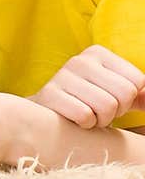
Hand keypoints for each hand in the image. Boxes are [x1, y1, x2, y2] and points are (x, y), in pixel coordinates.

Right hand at [29, 45, 144, 128]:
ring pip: (107, 107)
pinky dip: (85, 125)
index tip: (111, 100)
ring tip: (88, 115)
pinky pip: (85, 116)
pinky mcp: (50, 94)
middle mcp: (80, 60)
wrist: (44, 116)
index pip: (137, 80)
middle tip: (99, 112)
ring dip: (101, 121)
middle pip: (125, 93)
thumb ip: (140, 94)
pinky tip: (74, 120)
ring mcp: (62, 75)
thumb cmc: (86, 103)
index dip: (129, 99)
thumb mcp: (114, 93)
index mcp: (98, 53)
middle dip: (117, 111)